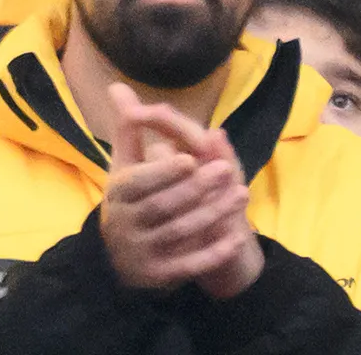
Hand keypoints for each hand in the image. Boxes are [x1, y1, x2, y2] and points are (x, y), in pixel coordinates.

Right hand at [100, 84, 263, 297]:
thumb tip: (118, 85)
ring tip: (242, 194)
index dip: (165, 170)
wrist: (120, 259)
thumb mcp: (125, 164)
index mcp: (118, 194)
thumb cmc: (129, 199)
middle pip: (164, 206)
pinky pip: (190, 265)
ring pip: (181, 233)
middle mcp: (126, 225)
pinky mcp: (161, 275)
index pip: (141, 182)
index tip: (192, 157)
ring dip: (213, 214)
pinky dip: (213, 252)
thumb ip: (128, 127)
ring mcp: (143, 252)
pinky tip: (236, 237)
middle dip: (197, 188)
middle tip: (227, 169)